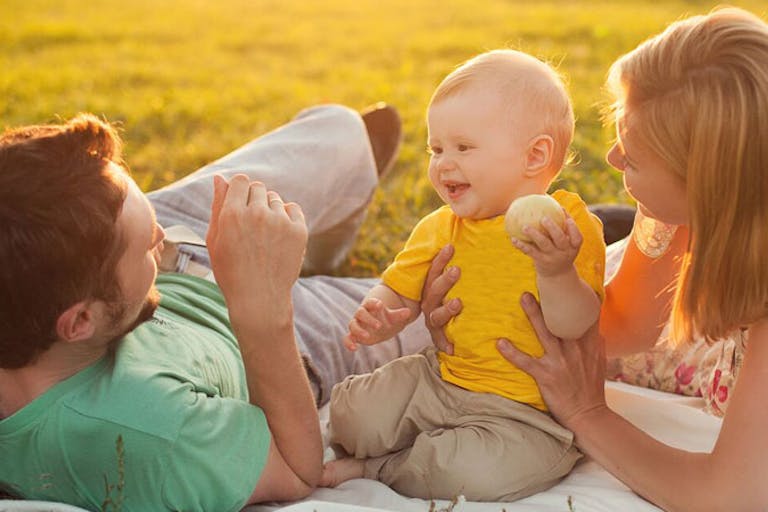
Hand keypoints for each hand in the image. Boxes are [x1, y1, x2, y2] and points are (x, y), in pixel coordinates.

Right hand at [206, 174, 306, 312]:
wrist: (259, 298)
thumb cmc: (231, 271)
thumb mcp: (215, 240)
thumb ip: (218, 206)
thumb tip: (220, 178)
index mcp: (232, 215)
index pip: (241, 180)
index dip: (239, 191)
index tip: (239, 205)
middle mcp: (257, 214)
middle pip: (258, 187)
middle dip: (254, 200)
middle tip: (251, 226)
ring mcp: (280, 222)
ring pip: (275, 199)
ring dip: (269, 210)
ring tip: (264, 236)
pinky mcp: (299, 230)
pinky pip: (293, 208)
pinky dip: (287, 217)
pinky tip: (278, 235)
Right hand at [343, 298, 410, 350]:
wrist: (380, 328)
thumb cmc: (386, 319)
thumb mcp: (393, 317)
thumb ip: (399, 315)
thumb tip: (409, 312)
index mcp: (371, 307)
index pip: (370, 302)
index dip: (373, 303)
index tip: (380, 305)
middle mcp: (361, 314)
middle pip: (360, 313)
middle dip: (369, 319)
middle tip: (379, 326)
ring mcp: (357, 324)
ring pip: (352, 325)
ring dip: (358, 330)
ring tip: (368, 336)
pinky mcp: (354, 335)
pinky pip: (347, 338)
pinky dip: (349, 343)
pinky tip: (354, 348)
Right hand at [421, 244, 461, 354]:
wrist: (445, 330)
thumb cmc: (458, 298)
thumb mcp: (458, 279)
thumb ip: (467, 260)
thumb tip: (484, 231)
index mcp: (432, 287)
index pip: (434, 270)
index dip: (440, 258)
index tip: (451, 246)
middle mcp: (430, 302)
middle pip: (434, 290)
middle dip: (445, 280)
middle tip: (457, 270)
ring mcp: (432, 320)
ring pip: (436, 314)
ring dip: (447, 308)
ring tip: (458, 302)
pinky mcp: (438, 336)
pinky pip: (440, 341)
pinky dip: (445, 344)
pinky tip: (452, 348)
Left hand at [496, 292, 606, 428]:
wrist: (588, 415)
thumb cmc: (591, 388)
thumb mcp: (599, 361)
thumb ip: (596, 341)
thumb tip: (593, 321)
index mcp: (589, 345)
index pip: (585, 316)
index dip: (578, 298)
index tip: (571, 281)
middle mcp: (575, 350)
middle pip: (562, 320)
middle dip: (552, 300)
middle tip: (541, 281)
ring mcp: (560, 362)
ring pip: (545, 333)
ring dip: (533, 315)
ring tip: (523, 298)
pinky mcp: (546, 376)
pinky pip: (526, 362)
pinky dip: (512, 353)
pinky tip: (501, 343)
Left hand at [512, 214, 581, 276]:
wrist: (557, 275)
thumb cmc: (560, 251)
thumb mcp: (567, 242)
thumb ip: (563, 226)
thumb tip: (552, 202)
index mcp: (573, 246)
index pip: (577, 237)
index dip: (574, 228)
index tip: (566, 217)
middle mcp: (564, 252)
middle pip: (560, 239)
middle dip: (553, 228)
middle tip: (544, 219)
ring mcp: (552, 257)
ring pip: (544, 245)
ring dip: (534, 235)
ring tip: (525, 227)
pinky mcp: (541, 262)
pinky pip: (530, 251)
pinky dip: (521, 245)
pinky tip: (513, 239)